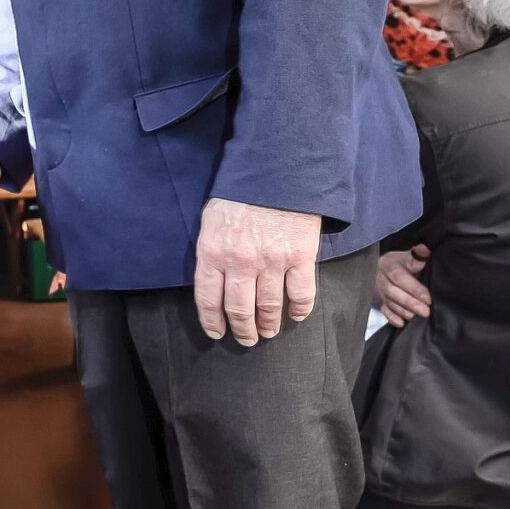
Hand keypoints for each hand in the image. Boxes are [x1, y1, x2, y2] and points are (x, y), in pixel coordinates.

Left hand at [192, 198, 321, 345]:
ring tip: (269, 332)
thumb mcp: (212, 219)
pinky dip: (299, 310)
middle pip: (239, 310)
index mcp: (213, 252)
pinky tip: (296, 315)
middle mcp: (240, 262)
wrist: (276, 169)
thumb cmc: (240, 192)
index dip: (213, 322)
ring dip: (268, 325)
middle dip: (243, 331)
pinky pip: (300, 295)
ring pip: (268, 308)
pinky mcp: (299, 257)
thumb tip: (213, 279)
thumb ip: (211, 250)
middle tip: (247, 339)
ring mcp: (271, 261)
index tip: (218, 333)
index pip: (208, 299)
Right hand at [375, 244, 431, 326]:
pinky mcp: (378, 301)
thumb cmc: (404, 262)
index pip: (399, 276)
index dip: (413, 288)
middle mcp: (380, 277)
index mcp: (388, 263)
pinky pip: (383, 311)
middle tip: (425, 311)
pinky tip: (402, 323)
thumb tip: (425, 249)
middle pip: (392, 291)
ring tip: (417, 316)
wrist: (388, 268)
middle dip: (409, 302)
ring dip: (403, 311)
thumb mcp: (410, 254)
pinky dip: (392, 318)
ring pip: (388, 302)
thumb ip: (419, 252)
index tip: (427, 298)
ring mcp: (378, 290)